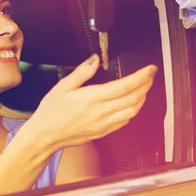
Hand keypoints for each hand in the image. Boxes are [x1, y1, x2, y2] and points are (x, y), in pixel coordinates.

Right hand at [30, 53, 157, 150]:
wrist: (45, 135)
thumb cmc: (51, 112)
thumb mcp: (62, 86)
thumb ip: (82, 72)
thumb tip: (95, 59)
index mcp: (93, 98)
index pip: (125, 86)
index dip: (141, 77)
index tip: (150, 69)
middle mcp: (102, 112)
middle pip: (134, 99)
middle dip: (146, 85)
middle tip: (150, 76)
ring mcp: (104, 124)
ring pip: (133, 111)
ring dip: (142, 99)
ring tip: (143, 88)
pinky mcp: (103, 132)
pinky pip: (124, 122)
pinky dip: (133, 111)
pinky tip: (131, 105)